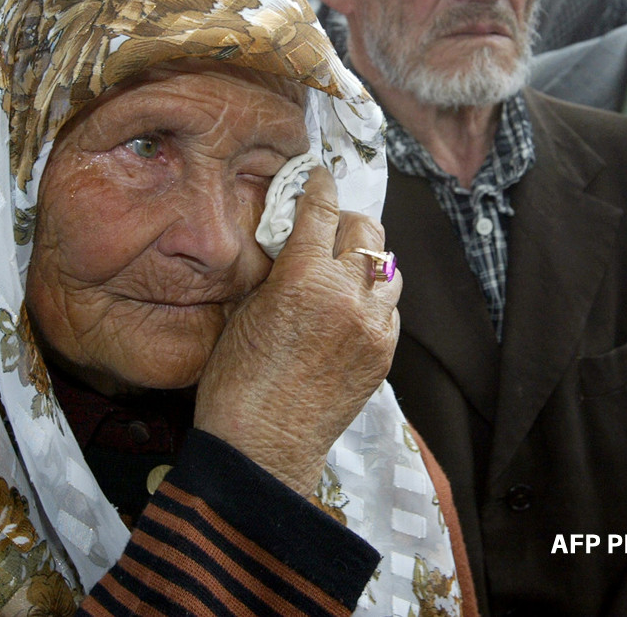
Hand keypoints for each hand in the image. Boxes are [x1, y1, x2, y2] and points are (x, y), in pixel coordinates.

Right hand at [194, 166, 401, 493]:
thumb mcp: (245, 310)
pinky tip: (352, 310)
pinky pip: (390, 309)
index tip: (318, 179)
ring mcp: (372, 326)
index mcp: (303, 277)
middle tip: (329, 228)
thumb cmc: (236, 383)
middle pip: (367, 230)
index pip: (322, 209)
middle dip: (347, 222)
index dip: (319, 187)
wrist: (261, 448)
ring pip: (388, 268)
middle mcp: (346, 295)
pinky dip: (375, 300)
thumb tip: (293, 246)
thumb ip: (278, 271)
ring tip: (344, 270)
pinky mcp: (383, 354)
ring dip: (367, 261)